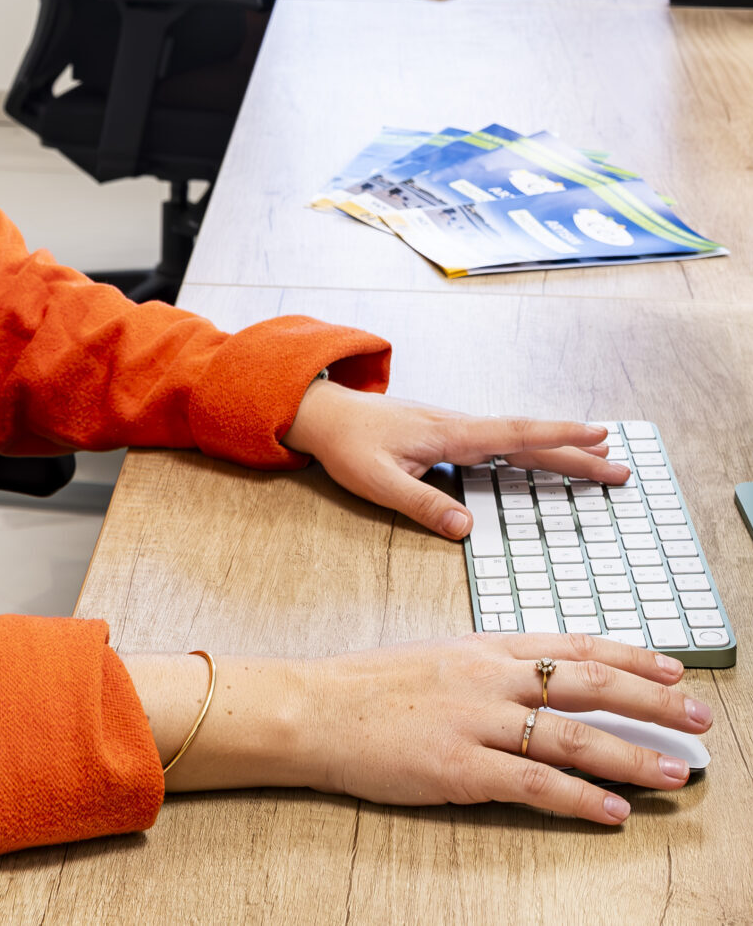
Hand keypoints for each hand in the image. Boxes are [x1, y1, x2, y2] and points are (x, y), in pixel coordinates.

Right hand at [124, 635, 712, 824]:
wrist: (310, 708)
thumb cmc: (364, 688)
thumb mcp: (431, 658)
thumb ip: (483, 668)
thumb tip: (533, 681)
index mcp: (479, 648)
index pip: (569, 645)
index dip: (626, 655)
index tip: (671, 665)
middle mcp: (486, 677)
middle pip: (585, 684)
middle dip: (651, 700)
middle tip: (700, 715)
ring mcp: (475, 721)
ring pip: (573, 736)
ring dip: (633, 754)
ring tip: (679, 771)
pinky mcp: (459, 767)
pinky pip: (534, 783)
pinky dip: (581, 798)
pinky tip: (615, 811)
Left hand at [283, 381, 628, 538]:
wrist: (322, 414)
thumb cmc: (347, 445)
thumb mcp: (378, 482)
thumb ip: (422, 504)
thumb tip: (468, 529)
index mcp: (449, 434)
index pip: (514, 435)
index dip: (557, 438)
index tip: (598, 438)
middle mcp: (459, 426)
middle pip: (527, 440)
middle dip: (575, 452)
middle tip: (621, 467)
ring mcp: (454, 428)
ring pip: (516, 440)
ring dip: (557, 450)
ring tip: (599, 461)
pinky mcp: (446, 435)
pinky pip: (500, 442)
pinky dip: (530, 450)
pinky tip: (542, 460)